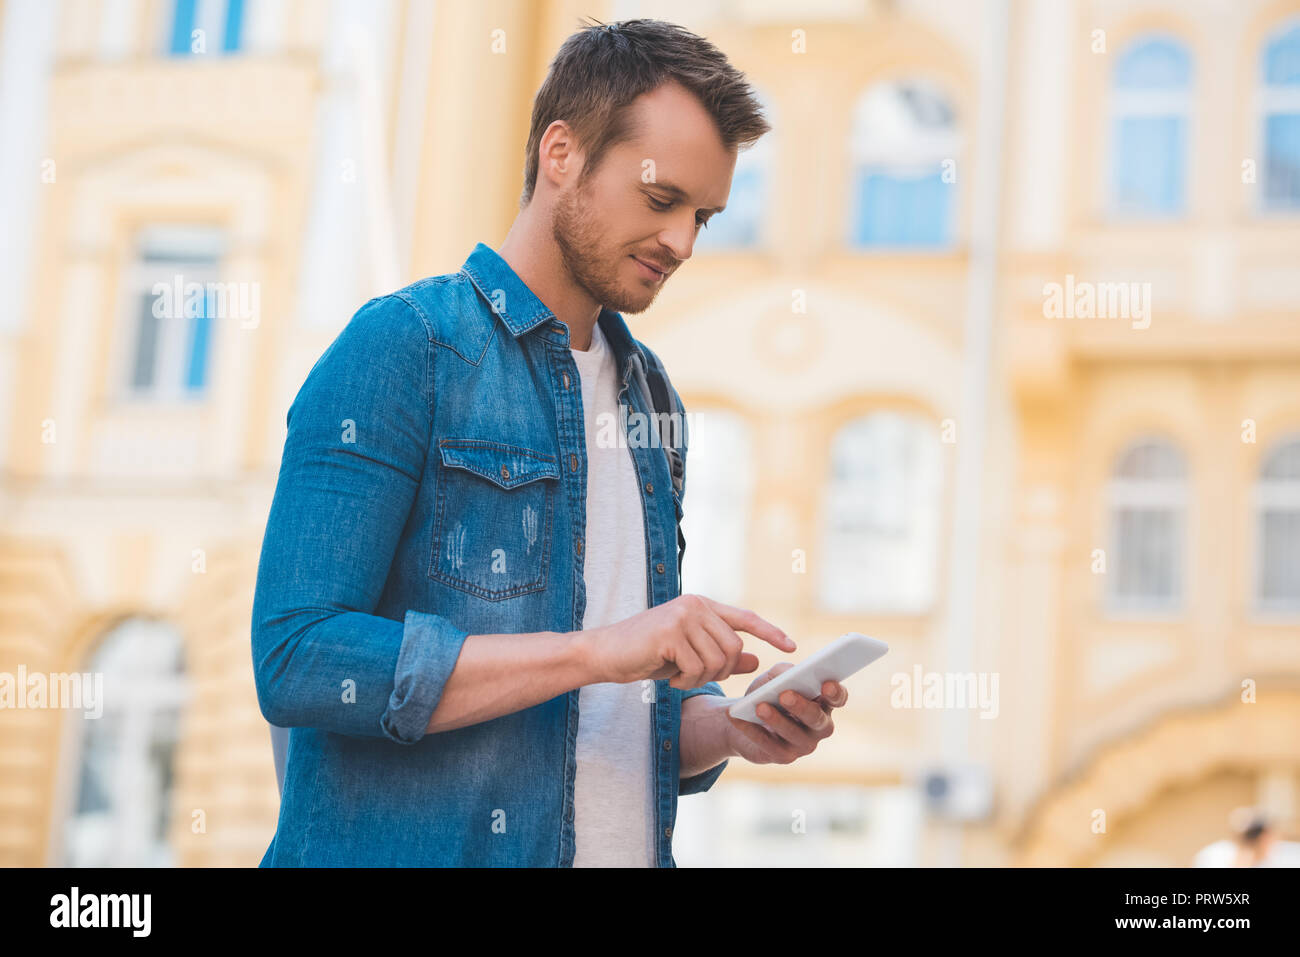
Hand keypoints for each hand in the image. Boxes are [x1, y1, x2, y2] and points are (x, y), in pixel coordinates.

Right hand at [582, 594, 795, 689]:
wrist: (605, 653)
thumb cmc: (646, 654)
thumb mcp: (688, 656)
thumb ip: (722, 657)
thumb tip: (757, 661)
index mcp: (702, 606)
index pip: (746, 618)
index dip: (771, 633)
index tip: (792, 647)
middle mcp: (696, 605)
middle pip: (734, 648)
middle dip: (720, 673)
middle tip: (693, 678)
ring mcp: (683, 616)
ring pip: (718, 660)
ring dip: (700, 679)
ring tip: (679, 677)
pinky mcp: (670, 632)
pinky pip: (696, 668)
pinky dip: (686, 682)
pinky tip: (669, 678)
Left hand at [724, 663, 846, 764]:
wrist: (745, 717)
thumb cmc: (768, 693)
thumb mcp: (773, 678)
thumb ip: (783, 672)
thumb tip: (787, 674)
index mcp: (823, 703)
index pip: (837, 699)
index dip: (835, 693)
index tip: (826, 684)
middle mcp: (819, 726)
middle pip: (817, 719)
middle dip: (801, 707)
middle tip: (785, 695)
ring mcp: (804, 744)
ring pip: (794, 734)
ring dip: (776, 720)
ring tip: (759, 707)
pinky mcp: (784, 756)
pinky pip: (768, 745)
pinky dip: (752, 730)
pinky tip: (738, 718)